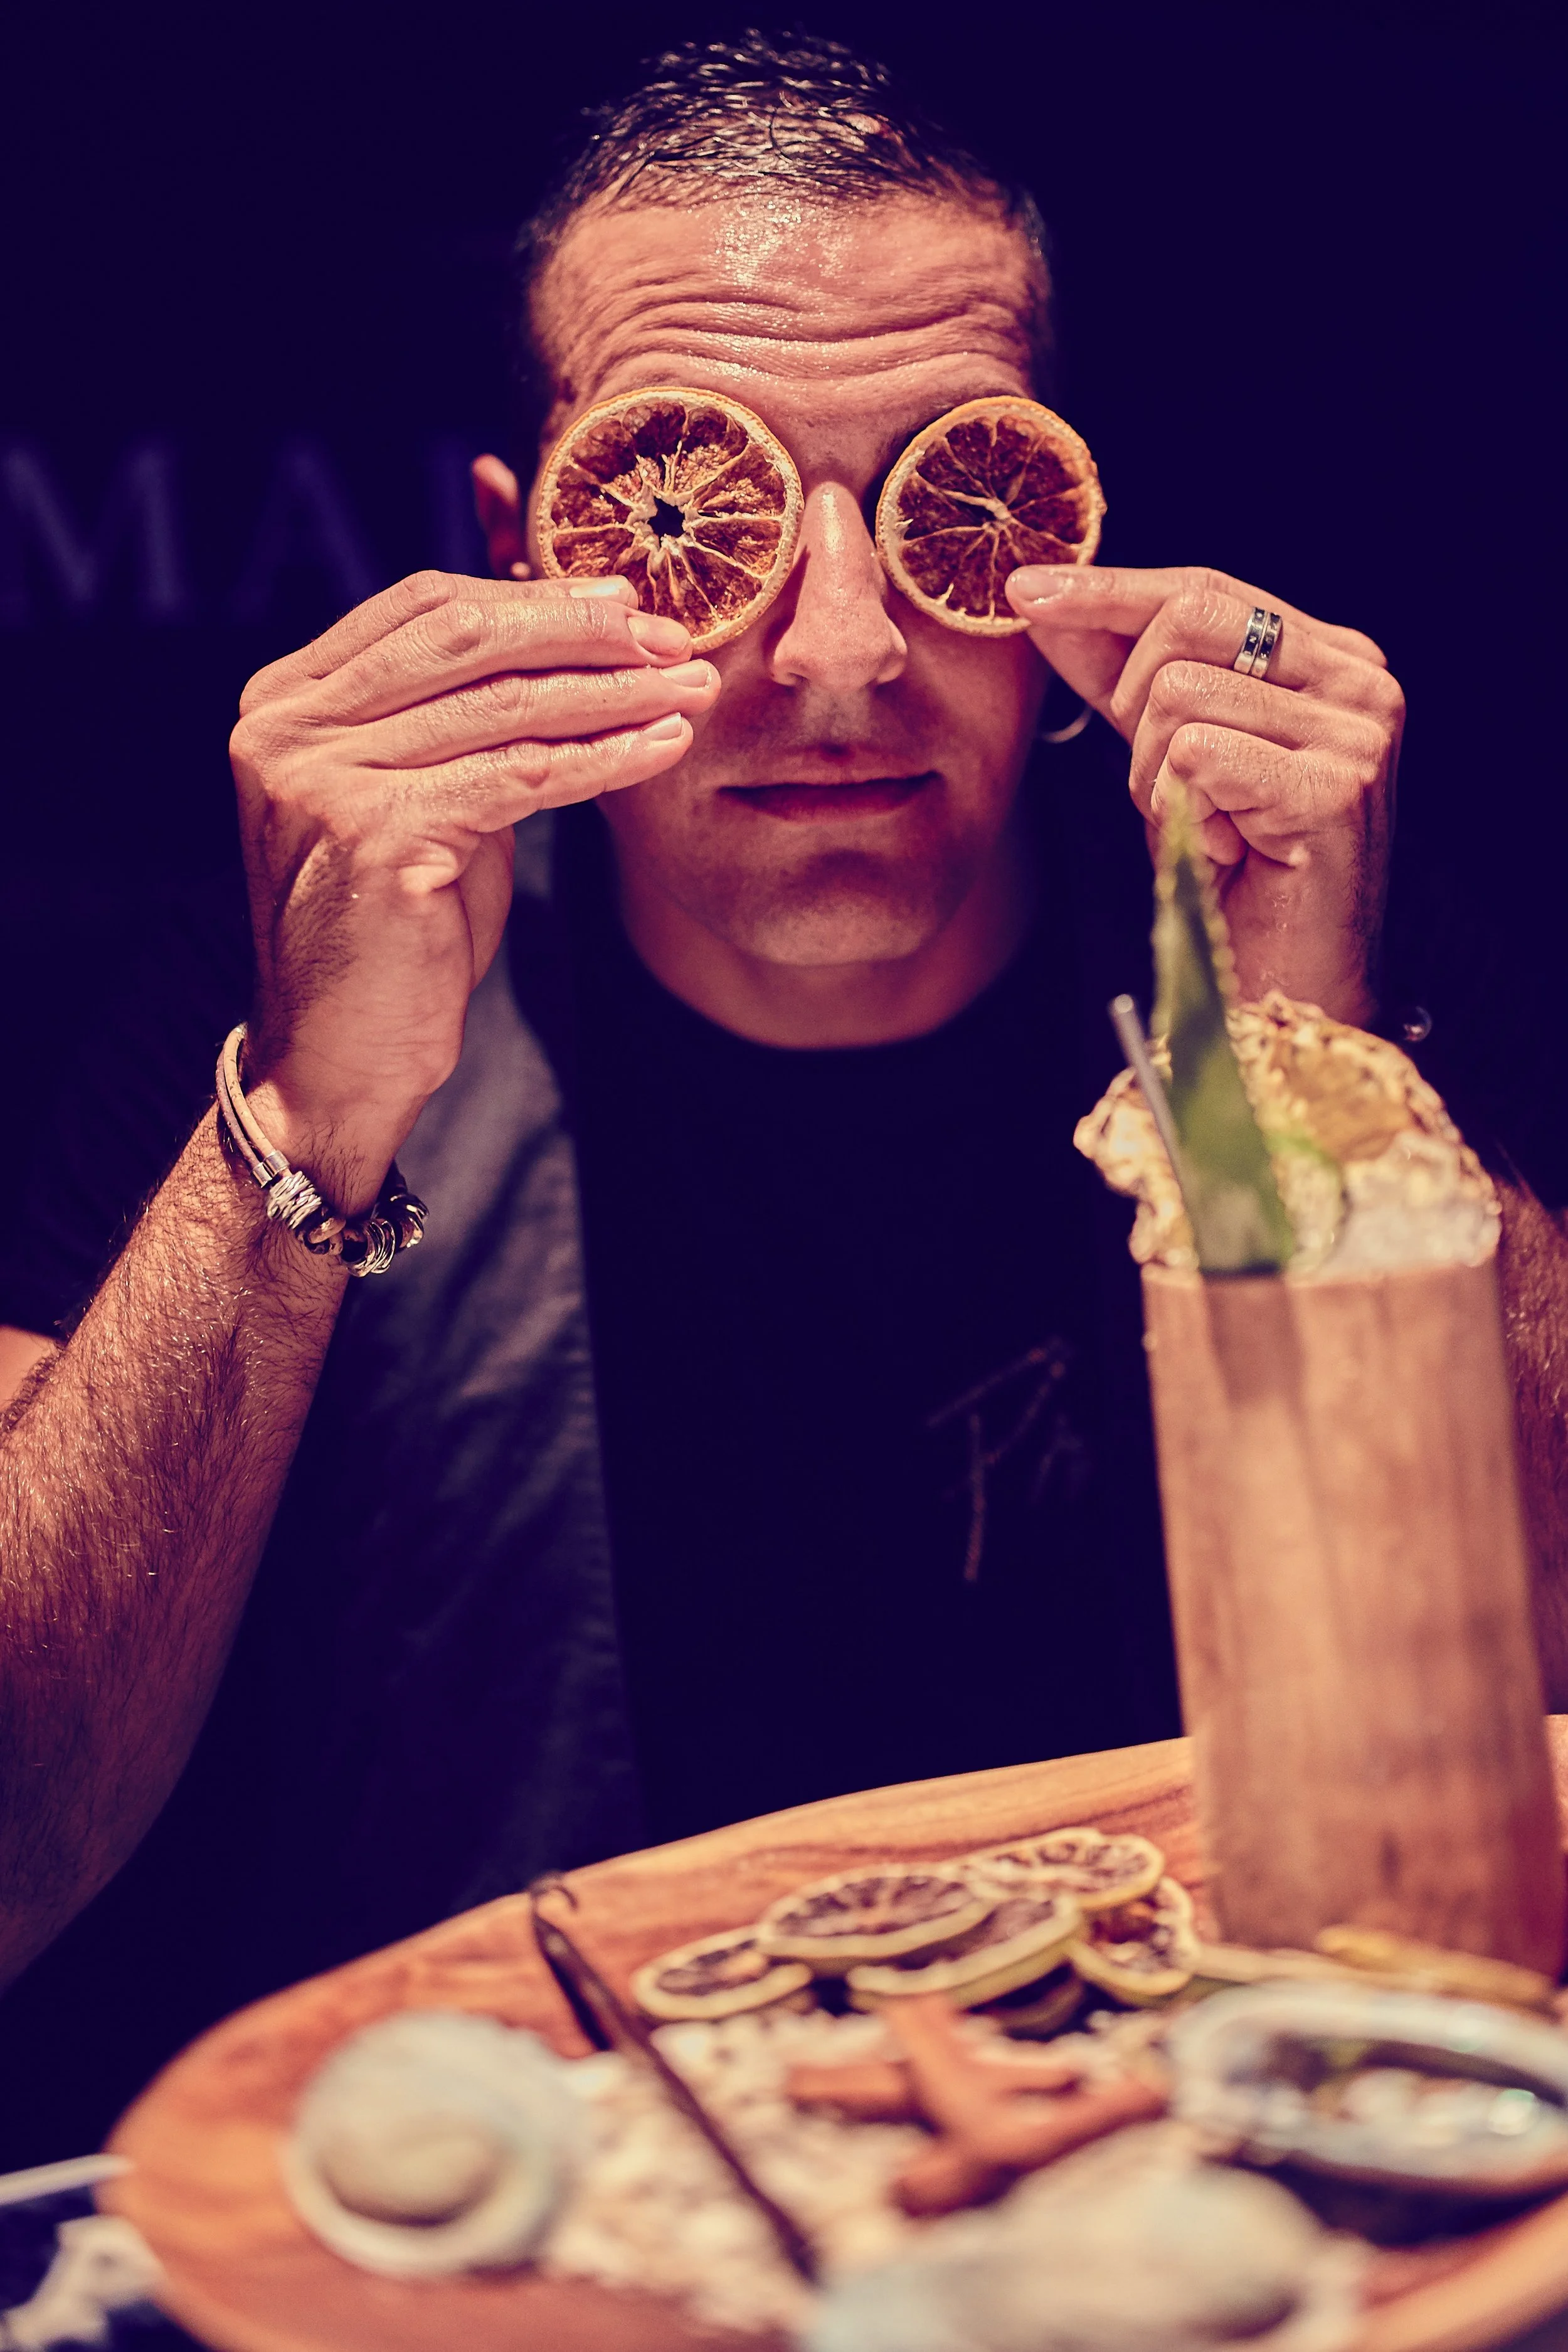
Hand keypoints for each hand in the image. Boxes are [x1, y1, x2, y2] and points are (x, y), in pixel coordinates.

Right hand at [229, 571, 718, 1207]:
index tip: (624, 603)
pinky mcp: (379, 837)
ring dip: (614, 692)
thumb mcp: (423, 799)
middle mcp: (290, 729)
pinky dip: (604, 757)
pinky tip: (664, 746)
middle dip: (580, 631)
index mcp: (288, 702)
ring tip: (692, 686)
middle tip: (673, 636)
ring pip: (503, 706)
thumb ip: (462, 722)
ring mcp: (326, 779)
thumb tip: (569, 637)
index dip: (530, 596)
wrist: (341, 1058)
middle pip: (463, 637)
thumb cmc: (396, 934)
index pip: (421, 608)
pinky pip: (521, 777)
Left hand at [1006, 565, 1402, 1024]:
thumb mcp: (1168, 756)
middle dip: (1132, 703)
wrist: (1290, 986)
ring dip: (1155, 776)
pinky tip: (1220, 849)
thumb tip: (1043, 600)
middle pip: (1188, 622)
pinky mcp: (1336, 788)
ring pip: (1178, 696)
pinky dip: (1179, 809)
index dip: (1109, 589)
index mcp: (1330, 657)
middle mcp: (1358, 681)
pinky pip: (1195, 756)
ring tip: (1202, 827)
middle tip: (1157, 781)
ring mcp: (1356, 733)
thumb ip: (1120, 679)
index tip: (1026, 592)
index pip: (1204, 589)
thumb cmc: (1237, 874)